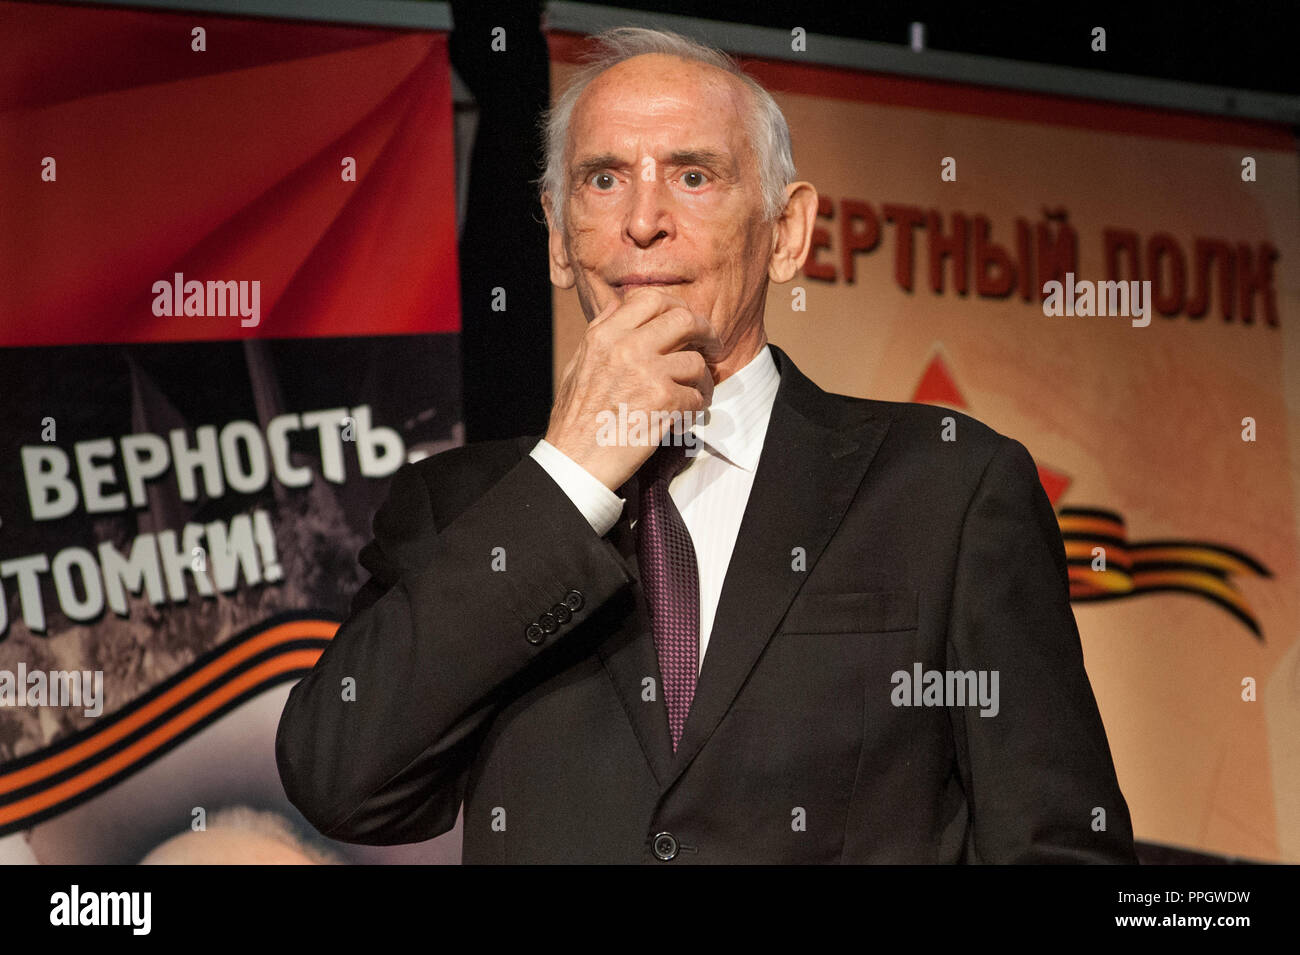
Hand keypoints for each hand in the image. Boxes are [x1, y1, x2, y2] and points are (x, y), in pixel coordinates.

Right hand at [545, 286, 721, 490]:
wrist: (575, 460)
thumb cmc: (576, 418)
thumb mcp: (579, 363)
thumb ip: (600, 332)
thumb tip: (617, 305)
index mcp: (605, 335)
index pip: (651, 299)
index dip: (676, 307)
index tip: (685, 322)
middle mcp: (627, 347)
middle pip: (684, 319)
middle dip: (705, 332)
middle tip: (712, 347)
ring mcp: (647, 373)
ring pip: (697, 362)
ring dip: (703, 381)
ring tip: (695, 394)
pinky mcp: (664, 402)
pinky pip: (697, 396)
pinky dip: (695, 409)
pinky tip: (683, 417)